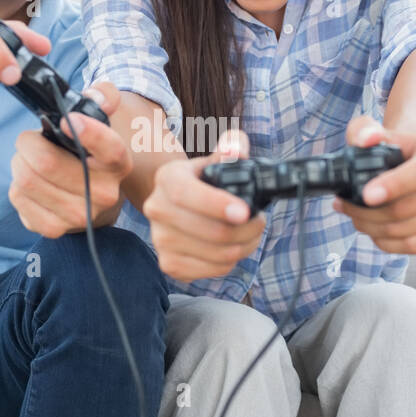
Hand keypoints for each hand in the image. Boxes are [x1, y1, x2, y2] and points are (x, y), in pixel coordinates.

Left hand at [8, 82, 131, 236]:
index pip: (110, 149)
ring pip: (26, 180)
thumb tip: (96, 96)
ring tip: (29, 161)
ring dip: (19, 163)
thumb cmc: (91, 154)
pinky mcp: (54, 229)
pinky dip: (16, 186)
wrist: (93, 199)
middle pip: (46, 163)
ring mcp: (79, 216)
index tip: (65, 121)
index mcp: (118, 164)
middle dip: (28, 143)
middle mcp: (104, 194)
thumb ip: (104, 96)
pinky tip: (30, 184)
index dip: (87, 132)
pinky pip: (18, 198)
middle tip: (31, 140)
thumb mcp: (102, 121)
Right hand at [143, 128, 265, 280]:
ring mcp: (160, 239)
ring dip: (244, 246)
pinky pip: (212, 270)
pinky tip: (234, 247)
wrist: (178, 204)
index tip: (244, 212)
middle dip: (247, 229)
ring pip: (216, 254)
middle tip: (259, 220)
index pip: (186, 194)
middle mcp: (156, 209)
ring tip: (251, 234)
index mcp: (167, 178)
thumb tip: (237, 149)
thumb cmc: (204, 181)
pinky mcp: (169, 264)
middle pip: (209, 231)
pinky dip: (231, 262)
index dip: (217, 205)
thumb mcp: (216, 158)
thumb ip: (232, 146)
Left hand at [332, 114, 415, 253]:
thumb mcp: (373, 131)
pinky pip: (415, 247)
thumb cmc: (393, 150)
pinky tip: (375, 231)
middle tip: (345, 205)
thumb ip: (364, 130)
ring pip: (406, 230)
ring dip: (372, 228)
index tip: (367, 195)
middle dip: (367, 211)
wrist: (414, 165)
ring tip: (356, 216)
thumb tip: (367, 139)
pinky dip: (388, 244)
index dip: (396, 185)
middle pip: (408, 207)